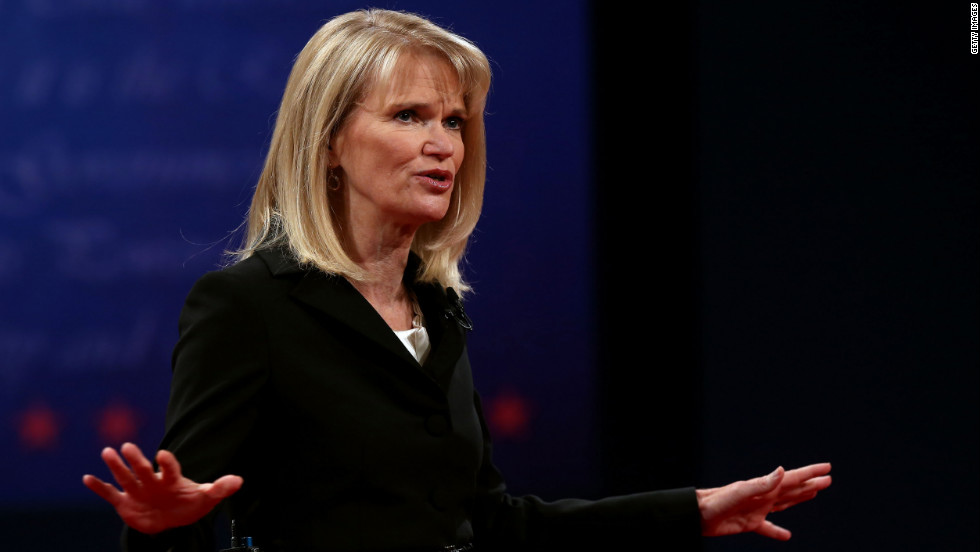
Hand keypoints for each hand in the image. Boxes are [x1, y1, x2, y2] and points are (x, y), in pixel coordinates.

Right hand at [82, 442, 242, 534]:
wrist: (172, 518)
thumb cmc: (189, 503)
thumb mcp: (207, 498)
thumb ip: (220, 488)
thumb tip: (239, 480)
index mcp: (172, 479)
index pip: (170, 468)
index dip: (167, 462)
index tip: (162, 454)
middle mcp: (152, 482)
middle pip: (143, 469)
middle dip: (136, 460)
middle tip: (127, 446)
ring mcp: (138, 491)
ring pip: (125, 478)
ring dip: (116, 467)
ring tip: (107, 452)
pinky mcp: (125, 503)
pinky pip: (110, 494)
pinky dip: (99, 488)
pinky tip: (87, 478)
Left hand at [696, 462, 831, 539]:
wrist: (697, 514)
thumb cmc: (716, 501)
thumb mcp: (741, 492)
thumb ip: (762, 484)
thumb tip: (782, 470)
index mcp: (764, 487)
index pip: (792, 478)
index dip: (810, 473)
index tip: (827, 468)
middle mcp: (763, 496)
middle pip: (792, 489)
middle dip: (810, 484)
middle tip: (827, 479)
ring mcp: (757, 509)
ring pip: (784, 503)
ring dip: (799, 498)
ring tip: (813, 493)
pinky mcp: (749, 523)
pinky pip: (768, 528)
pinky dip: (778, 531)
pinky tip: (786, 536)